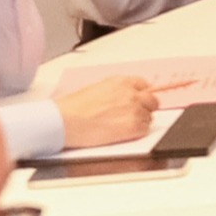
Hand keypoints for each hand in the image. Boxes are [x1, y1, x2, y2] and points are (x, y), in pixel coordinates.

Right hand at [47, 71, 161, 148]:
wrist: (63, 121)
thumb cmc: (73, 108)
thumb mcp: (97, 89)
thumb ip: (116, 91)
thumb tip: (126, 96)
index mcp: (121, 82)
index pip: (145, 86)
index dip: (141, 96)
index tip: (138, 101)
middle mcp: (131, 93)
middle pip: (152, 101)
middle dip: (144, 109)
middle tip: (129, 116)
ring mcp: (134, 109)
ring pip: (149, 117)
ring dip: (138, 122)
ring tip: (118, 125)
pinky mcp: (133, 126)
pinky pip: (144, 130)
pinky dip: (135, 133)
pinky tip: (119, 133)